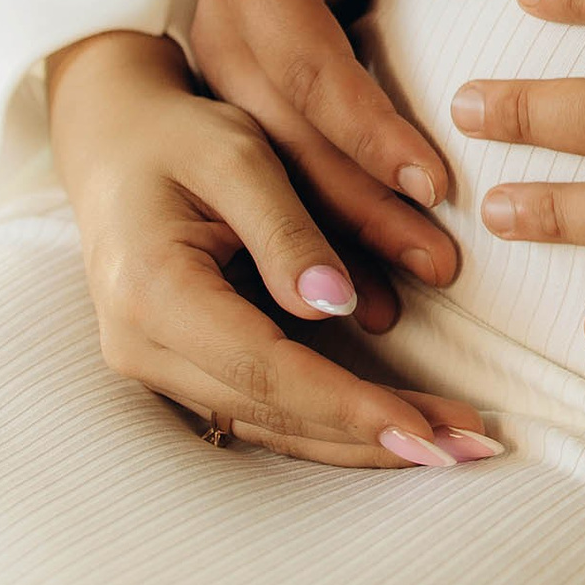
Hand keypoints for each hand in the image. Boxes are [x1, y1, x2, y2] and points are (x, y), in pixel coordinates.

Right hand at [49, 30, 500, 467]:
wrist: (115, 143)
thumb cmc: (178, 137)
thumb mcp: (237, 155)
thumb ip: (286, 229)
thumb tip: (334, 303)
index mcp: (153, 293)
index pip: (265, 368)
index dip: (348, 404)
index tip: (426, 428)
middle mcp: (143, 347)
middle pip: (273, 412)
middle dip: (374, 435)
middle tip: (470, 448)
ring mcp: (157, 366)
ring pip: (270, 425)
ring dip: (360, 442)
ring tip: (452, 447)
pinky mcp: (183, 369)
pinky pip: (261, 411)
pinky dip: (330, 424)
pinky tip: (396, 431)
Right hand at [189, 0, 460, 300]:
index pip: (308, 65)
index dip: (370, 127)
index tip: (435, 181)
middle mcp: (220, 37)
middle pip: (286, 142)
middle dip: (361, 212)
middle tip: (441, 265)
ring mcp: (218, 83)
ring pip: (273, 181)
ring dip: (338, 248)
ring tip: (409, 307)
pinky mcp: (236, 115)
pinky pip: (273, 187)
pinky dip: (315, 249)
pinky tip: (366, 303)